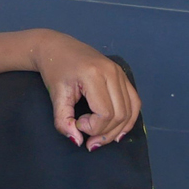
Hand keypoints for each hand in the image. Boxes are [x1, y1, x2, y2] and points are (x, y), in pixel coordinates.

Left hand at [30, 31, 139, 150]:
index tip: (76, 123)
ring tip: (100, 138)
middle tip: (89, 140)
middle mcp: (112, 72)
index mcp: (94, 74)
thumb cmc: (54, 70)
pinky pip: (134, 102)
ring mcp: (120, 73)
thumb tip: (77, 141)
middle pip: (120, 114)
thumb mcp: (55, 96)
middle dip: (105, 133)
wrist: (57, 47)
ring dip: (117, 130)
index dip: (93, 127)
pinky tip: (117, 130)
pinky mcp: (123, 76)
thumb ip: (63, 120)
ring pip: (130, 111)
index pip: (105, 113)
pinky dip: (128, 119)